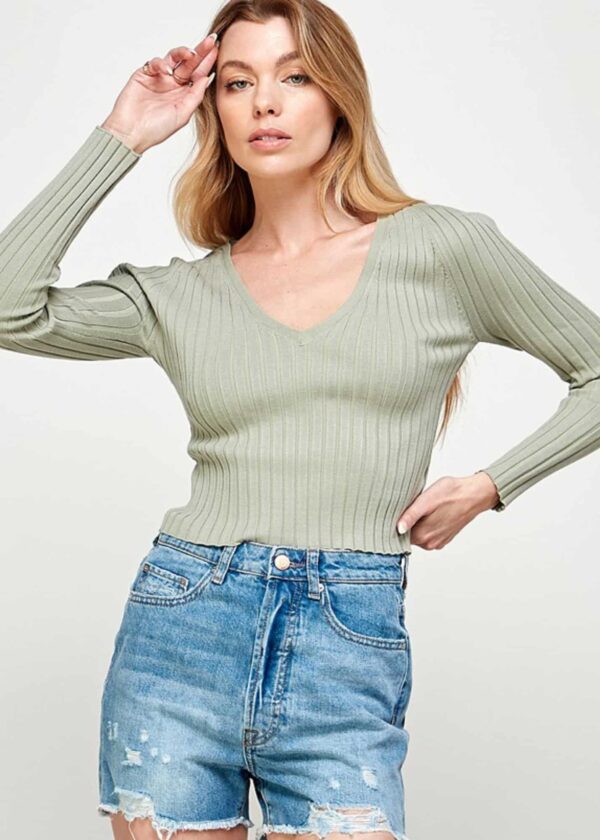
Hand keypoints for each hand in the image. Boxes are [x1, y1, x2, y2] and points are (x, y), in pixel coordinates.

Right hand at [99, 33, 219, 153]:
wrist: (131, 133)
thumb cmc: (156, 129)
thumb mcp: (182, 114)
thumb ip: (195, 96)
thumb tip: (207, 78)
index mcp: (184, 94)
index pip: (198, 74)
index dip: (208, 62)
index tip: (218, 50)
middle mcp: (173, 84)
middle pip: (189, 63)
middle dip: (200, 51)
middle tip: (211, 40)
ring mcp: (159, 78)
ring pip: (173, 58)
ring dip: (183, 52)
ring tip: (191, 54)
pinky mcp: (144, 74)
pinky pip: (155, 62)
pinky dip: (161, 64)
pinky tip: (167, 71)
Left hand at [395, 472, 500, 549]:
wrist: (474, 494)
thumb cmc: (452, 494)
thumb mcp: (426, 500)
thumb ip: (411, 516)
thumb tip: (398, 528)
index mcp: (423, 536)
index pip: (398, 536)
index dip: (395, 523)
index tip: (398, 512)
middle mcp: (430, 543)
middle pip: (408, 536)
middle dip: (407, 523)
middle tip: (413, 506)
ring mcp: (438, 541)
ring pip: (418, 534)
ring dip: (417, 523)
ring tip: (424, 508)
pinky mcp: (444, 537)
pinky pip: (429, 533)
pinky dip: (427, 524)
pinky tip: (432, 512)